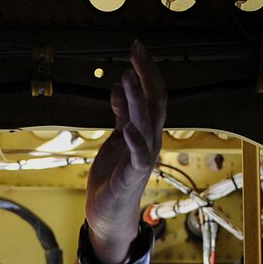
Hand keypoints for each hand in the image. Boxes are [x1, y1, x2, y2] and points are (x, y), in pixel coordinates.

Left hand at [85, 40, 167, 263]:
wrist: (108, 215)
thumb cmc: (113, 179)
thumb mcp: (115, 139)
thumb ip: (120, 115)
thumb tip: (117, 88)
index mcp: (145, 131)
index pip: (152, 95)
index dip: (146, 71)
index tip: (137, 48)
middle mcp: (150, 141)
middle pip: (154, 103)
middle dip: (146, 76)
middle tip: (137, 52)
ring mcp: (143, 159)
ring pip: (147, 124)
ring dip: (138, 101)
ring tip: (128, 78)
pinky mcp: (131, 177)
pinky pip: (138, 157)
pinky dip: (134, 142)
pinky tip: (127, 128)